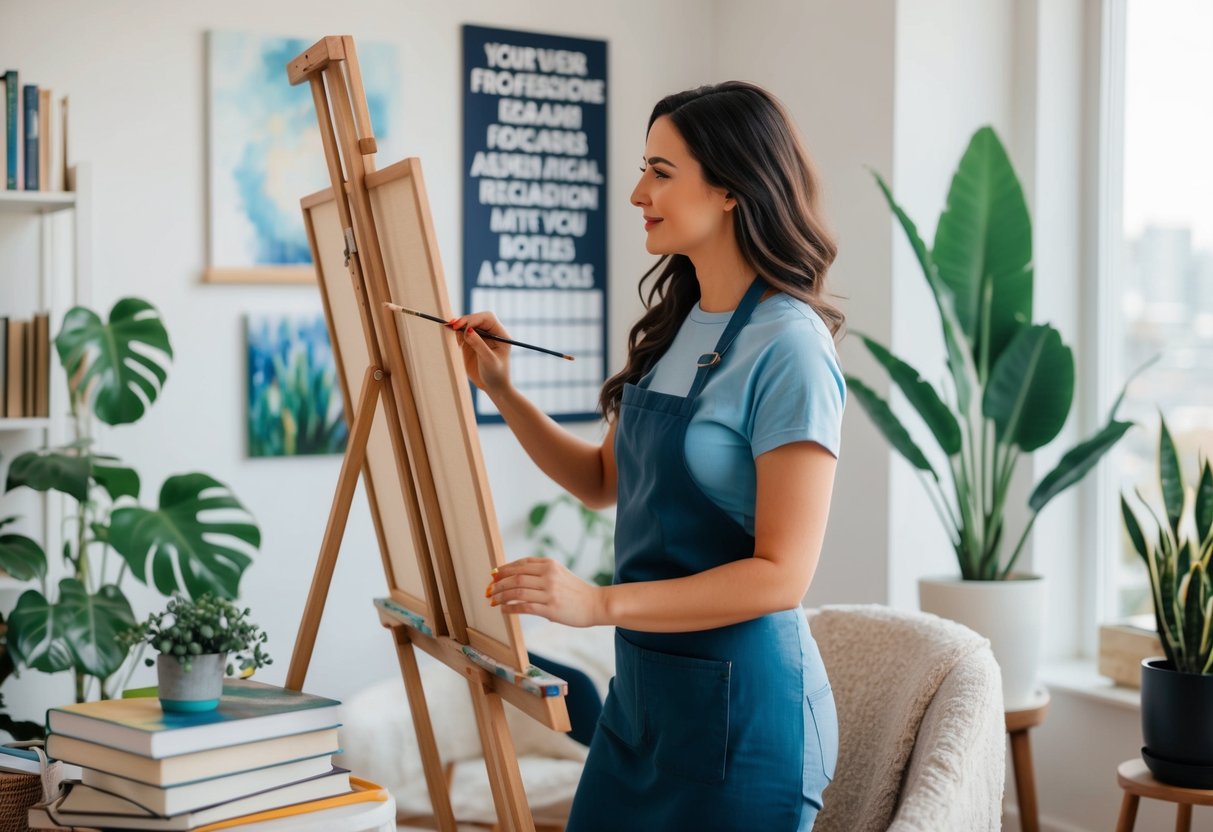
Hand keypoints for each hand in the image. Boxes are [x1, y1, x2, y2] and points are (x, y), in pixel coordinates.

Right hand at [452, 311, 510, 394]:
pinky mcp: (471, 344)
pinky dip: (455, 333)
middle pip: (476, 319)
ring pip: (467, 325)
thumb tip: (468, 330)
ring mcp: (480, 338)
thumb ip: (479, 345)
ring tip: (449, 327)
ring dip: (458, 325)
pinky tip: (450, 332)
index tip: (462, 326)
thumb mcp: (489, 360)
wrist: (494, 388)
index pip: (487, 318)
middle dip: (464, 321)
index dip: (474, 319)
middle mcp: (491, 333)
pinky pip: (462, 334)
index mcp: (501, 334)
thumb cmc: (496, 375)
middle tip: (452, 326)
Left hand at [486, 557, 605, 627]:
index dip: (504, 569)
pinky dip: (510, 608)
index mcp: (550, 565)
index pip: (521, 564)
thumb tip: (514, 576)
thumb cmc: (575, 590)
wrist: (595, 604)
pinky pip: (524, 607)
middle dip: (498, 584)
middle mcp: (549, 576)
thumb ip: (541, 571)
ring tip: (492, 600)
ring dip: (501, 596)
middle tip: (489, 589)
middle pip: (515, 578)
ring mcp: (549, 593)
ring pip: (517, 592)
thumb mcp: (559, 573)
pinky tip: (503, 610)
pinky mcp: (550, 609)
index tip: (493, 575)